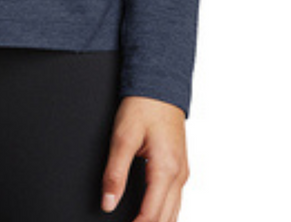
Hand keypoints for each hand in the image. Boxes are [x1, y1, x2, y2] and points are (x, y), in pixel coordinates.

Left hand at [101, 95, 188, 220]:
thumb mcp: (122, 137)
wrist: (160, 82)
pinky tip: (155, 216)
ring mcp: (182, 171)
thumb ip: (115, 173)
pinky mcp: (180, 166)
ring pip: (174, 212)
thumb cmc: (144, 104)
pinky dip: (166, 214)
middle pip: (166, 219)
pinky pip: (176, 200)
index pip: (152, 215)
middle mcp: (179, 174)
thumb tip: (108, 202)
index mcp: (165, 169)